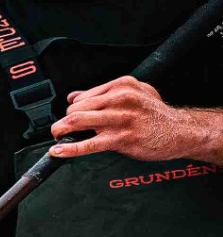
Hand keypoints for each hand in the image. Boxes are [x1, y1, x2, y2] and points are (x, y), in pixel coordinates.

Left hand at [48, 78, 222, 162]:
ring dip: (61, 131)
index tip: (69, 117)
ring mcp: (121, 119)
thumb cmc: (155, 114)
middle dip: (64, 121)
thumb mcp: (135, 93)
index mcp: (122, 85)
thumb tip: (74, 96)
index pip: (83, 96)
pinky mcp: (122, 138)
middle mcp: (121, 99)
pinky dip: (70, 148)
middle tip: (61, 129)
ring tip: (57, 136)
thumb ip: (104, 93)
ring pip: (78, 121)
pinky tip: (58, 150)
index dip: (72, 109)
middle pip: (76, 108)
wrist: (180, 131)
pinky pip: (89, 144)